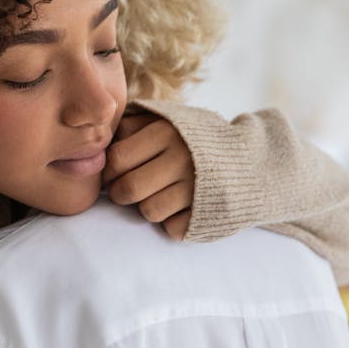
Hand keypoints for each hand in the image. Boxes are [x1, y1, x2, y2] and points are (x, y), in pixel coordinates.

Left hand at [103, 114, 194, 239]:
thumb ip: (133, 125)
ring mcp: (196, 188)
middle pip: (128, 189)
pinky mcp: (206, 213)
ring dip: (146, 207)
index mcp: (167, 132)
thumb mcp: (167, 119)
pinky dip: (171, 222)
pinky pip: (171, 228)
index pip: (116, 159)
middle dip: (120, 193)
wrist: (251, 159)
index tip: (115, 172)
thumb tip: (97, 142)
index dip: (109, 170)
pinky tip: (180, 207)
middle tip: (126, 190)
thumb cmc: (195, 139)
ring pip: (148, 211)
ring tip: (158, 195)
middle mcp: (181, 158)